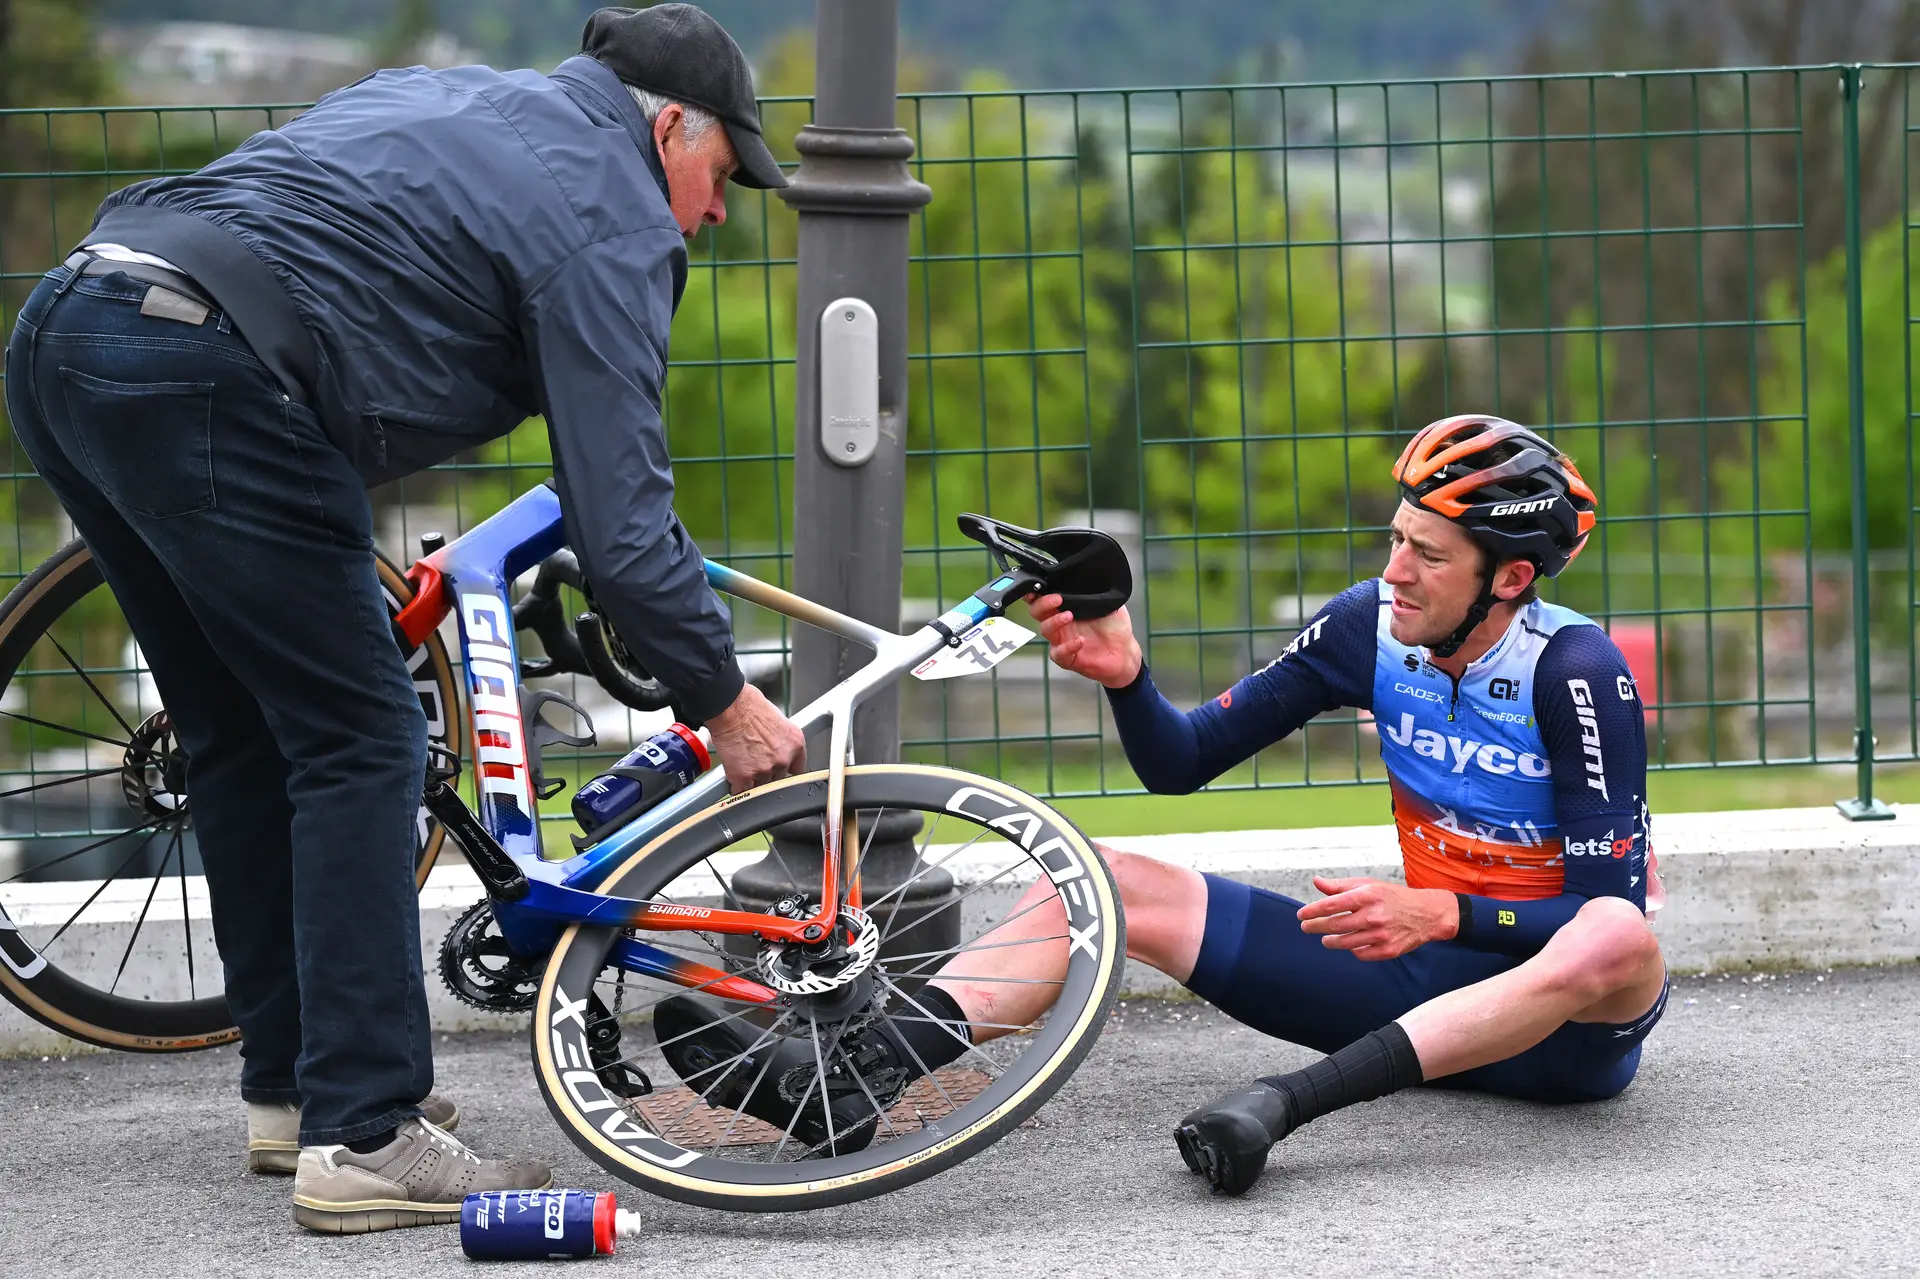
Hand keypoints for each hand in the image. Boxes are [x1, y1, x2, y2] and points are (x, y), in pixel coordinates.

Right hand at [704, 683, 805, 792]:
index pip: (797, 769)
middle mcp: (783, 759)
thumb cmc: (749, 706)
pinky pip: (742, 790)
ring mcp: (764, 770)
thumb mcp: (779, 720)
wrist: (730, 707)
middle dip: (767, 773)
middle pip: (777, 778)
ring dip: (752, 779)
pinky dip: (737, 786)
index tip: (781, 771)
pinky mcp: (744, 776)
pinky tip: (734, 775)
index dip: (785, 770)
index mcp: (795, 744)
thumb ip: (782, 741)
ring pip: (760, 786)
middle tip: (755, 760)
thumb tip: (777, 749)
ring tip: (742, 763)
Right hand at [1026, 593, 1141, 688]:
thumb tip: (1090, 575)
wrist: (1125, 652)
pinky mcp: (1068, 658)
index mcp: (1065, 607)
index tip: (1038, 586)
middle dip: (1042, 604)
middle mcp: (1060, 624)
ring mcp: (1062, 641)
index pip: (1042, 598)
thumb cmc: (1114, 627)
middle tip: (1057, 599)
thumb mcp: (1108, 602)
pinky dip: (1067, 647)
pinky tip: (1079, 641)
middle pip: (1037, 612)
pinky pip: (1058, 654)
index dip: (1035, 592)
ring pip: (1045, 630)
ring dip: (1054, 622)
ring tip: (1069, 616)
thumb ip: (1095, 591)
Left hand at [1295, 876, 1458, 960]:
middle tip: (1305, 927)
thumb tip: (1316, 882)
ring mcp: (1381, 935)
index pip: (1331, 905)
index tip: (1301, 915)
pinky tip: (1349, 945)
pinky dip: (1352, 950)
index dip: (1312, 911)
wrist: (1427, 914)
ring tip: (1325, 938)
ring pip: (1345, 943)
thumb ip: (1341, 886)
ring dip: (1330, 941)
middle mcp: (1374, 916)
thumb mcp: (1369, 885)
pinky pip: (1360, 954)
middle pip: (1334, 925)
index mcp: (1367, 896)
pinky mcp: (1388, 951)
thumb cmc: (1393, 897)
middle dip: (1315, 927)